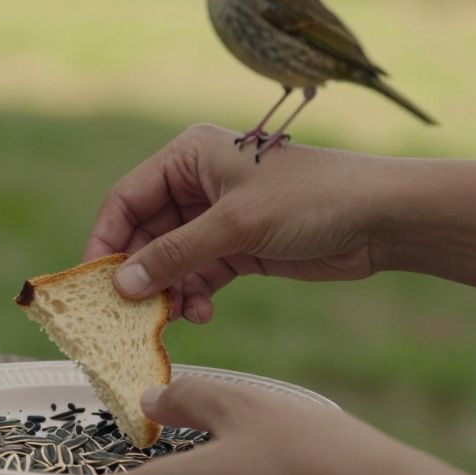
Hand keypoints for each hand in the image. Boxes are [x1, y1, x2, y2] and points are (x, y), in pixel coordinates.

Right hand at [85, 123, 386, 322]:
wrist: (381, 218)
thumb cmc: (309, 200)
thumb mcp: (235, 226)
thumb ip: (175, 255)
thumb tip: (122, 285)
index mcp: (188, 156)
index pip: (126, 199)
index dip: (107, 240)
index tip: (94, 282)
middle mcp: (196, 184)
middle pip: (145, 233)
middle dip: (139, 273)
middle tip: (129, 313)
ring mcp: (217, 218)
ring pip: (170, 260)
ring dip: (168, 290)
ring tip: (174, 317)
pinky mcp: (238, 247)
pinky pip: (197, 275)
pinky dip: (193, 296)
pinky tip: (200, 314)